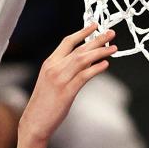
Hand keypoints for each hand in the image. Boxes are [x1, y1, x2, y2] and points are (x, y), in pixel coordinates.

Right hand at [19, 24, 115, 143]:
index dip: (82, 32)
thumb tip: (86, 61)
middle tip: (111, 33)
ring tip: (114, 48)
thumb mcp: (51, 81)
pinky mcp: (66, 92)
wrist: (34, 122)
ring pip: (83, 59)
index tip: (95, 25)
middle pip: (79, 48)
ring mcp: (60, 79)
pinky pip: (84, 76)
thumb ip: (65, 69)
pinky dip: (96, 68)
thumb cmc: (44, 104)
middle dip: (97, 39)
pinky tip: (105, 64)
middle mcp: (54, 68)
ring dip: (100, 52)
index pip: (67, 42)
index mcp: (49, 63)